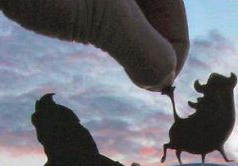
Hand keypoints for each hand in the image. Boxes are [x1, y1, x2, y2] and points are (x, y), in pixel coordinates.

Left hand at [0, 0, 189, 90]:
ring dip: (114, 38)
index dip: (171, 52)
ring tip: (99, 52)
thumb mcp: (106, 17)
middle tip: (133, 80)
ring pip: (116, 11)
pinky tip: (62, 26)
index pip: (174, 13)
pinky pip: (82, 6)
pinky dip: (82, 24)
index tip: (152, 86)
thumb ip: (144, 49)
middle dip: (144, 46)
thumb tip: (164, 80)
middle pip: (149, 12)